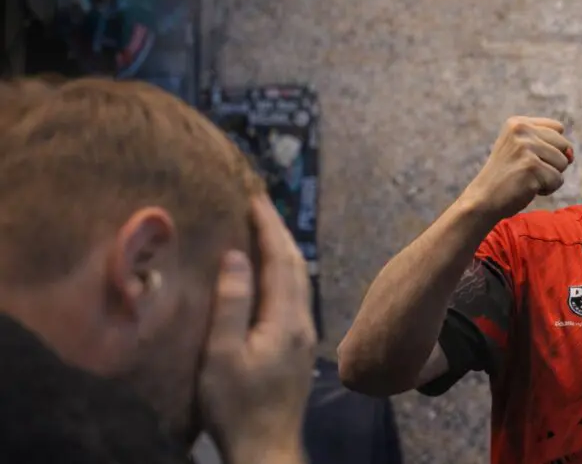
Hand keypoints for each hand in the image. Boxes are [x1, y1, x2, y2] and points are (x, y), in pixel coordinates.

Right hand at [198, 195, 316, 463]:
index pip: (281, 259)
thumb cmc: (237, 405)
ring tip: (264, 231)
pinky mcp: (298, 348)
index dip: (269, 226)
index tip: (256, 196)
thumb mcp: (223, 355)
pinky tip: (271, 275)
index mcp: (286, 318)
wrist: (266, 447)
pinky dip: (284, 273)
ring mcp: (304, 335)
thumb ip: (232, 303)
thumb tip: (236, 255)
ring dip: (283, 251)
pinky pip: (296, 295)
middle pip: (296, 265)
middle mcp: (303, 320)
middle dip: (279, 232)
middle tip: (260, 204)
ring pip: (300, 280)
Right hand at [462, 116, 573, 221]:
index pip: (558, 128)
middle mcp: (521, 130)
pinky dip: (547, 189)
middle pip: (564, 145)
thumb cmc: (506, 176)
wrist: (483, 199)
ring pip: (563, 163)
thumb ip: (548, 144)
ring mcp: (526, 147)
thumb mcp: (520, 148)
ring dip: (549, 177)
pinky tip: (528, 188)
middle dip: (552, 163)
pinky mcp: (531, 167)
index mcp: (518, 122)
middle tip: (527, 170)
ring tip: (527, 179)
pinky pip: (558, 180)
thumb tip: (571, 155)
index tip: (529, 157)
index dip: (552, 147)